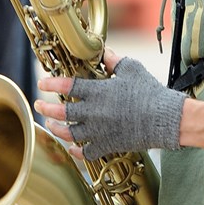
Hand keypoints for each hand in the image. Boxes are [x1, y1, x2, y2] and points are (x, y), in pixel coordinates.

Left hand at [35, 47, 184, 159]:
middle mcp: (94, 112)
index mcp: (98, 92)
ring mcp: (99, 131)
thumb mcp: (132, 69)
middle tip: (39, 105)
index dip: (52, 83)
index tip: (41, 83)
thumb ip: (114, 60)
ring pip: (70, 133)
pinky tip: (72, 148)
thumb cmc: (149, 91)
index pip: (68, 86)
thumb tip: (104, 52)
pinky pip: (87, 152)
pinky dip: (76, 151)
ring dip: (56, 128)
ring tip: (50, 124)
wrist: (165, 119)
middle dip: (47, 108)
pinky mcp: (108, 145)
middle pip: (62, 112)